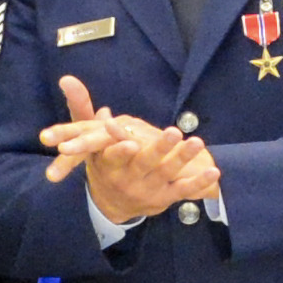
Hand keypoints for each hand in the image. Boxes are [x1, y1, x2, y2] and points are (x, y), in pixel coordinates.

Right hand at [44, 76, 217, 219]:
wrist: (112, 204)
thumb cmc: (101, 163)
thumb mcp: (87, 139)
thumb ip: (80, 109)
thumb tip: (67, 78)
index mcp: (108, 164)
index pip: (113, 157)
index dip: (121, 150)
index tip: (130, 142)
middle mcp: (128, 178)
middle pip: (144, 163)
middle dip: (159, 149)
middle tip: (174, 133)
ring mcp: (148, 188)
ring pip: (166, 173)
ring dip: (182, 159)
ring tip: (196, 142)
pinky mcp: (166, 197)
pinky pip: (184, 190)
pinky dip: (199, 182)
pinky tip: (215, 171)